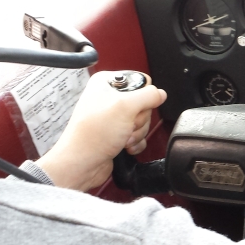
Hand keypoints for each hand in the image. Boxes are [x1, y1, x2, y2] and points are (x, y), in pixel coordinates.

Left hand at [36, 71, 166, 190]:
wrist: (83, 163)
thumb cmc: (93, 134)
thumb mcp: (125, 106)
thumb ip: (148, 96)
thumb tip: (161, 94)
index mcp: (107, 83)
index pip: (140, 81)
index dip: (143, 97)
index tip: (133, 108)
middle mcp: (109, 98)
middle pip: (144, 103)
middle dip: (139, 119)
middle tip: (126, 125)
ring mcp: (114, 117)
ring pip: (143, 120)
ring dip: (137, 133)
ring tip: (122, 138)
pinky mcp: (117, 133)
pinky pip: (139, 135)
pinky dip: (135, 142)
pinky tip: (124, 146)